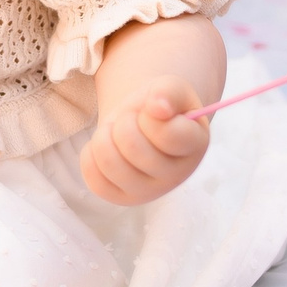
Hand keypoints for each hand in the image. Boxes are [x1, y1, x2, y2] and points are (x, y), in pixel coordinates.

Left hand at [81, 76, 210, 204]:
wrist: (140, 123)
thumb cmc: (158, 106)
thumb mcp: (169, 88)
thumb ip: (168, 92)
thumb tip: (158, 107)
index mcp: (195, 145)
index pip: (168, 134)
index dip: (149, 115)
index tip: (151, 110)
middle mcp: (176, 176)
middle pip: (133, 148)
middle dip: (124, 122)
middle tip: (131, 119)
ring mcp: (149, 192)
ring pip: (110, 163)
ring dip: (104, 136)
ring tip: (116, 131)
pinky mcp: (121, 198)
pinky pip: (93, 177)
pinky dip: (91, 154)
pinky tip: (107, 146)